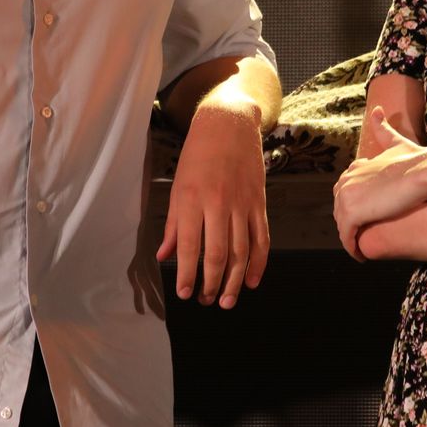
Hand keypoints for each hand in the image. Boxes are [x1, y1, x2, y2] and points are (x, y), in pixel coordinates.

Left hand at [157, 100, 269, 308]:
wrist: (228, 124)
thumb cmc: (197, 155)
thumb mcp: (177, 187)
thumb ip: (173, 225)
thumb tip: (164, 255)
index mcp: (192, 200)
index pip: (190, 246)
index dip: (187, 274)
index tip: (184, 293)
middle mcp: (218, 204)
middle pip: (219, 254)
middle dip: (212, 284)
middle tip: (207, 301)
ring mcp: (242, 204)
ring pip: (242, 251)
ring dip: (236, 281)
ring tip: (228, 300)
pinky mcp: (260, 202)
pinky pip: (261, 238)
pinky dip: (259, 262)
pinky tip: (252, 280)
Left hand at [333, 107, 426, 259]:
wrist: (423, 171)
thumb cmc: (415, 159)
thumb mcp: (396, 141)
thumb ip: (383, 128)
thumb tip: (377, 109)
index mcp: (354, 168)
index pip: (345, 191)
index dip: (353, 206)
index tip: (364, 217)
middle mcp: (345, 181)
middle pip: (341, 209)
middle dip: (349, 223)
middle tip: (360, 237)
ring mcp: (346, 198)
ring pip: (343, 224)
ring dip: (350, 237)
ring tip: (360, 248)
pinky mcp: (352, 214)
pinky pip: (347, 237)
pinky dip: (352, 248)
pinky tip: (359, 255)